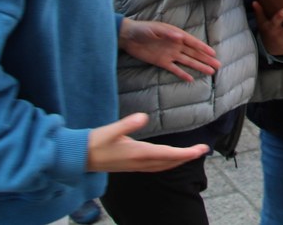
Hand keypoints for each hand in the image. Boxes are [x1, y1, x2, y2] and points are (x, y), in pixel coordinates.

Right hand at [87, 113, 208, 172]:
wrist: (79, 157)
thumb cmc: (95, 142)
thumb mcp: (110, 130)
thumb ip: (127, 124)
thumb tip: (143, 117)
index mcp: (139, 153)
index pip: (169, 154)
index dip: (186, 153)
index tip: (201, 149)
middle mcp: (140, 162)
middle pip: (170, 162)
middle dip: (187, 157)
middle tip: (203, 150)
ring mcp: (137, 165)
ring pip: (164, 166)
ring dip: (179, 160)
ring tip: (191, 154)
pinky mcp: (133, 165)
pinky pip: (156, 166)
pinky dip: (168, 162)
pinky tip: (170, 158)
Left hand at [118, 19, 220, 81]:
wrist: (128, 37)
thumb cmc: (142, 30)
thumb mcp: (155, 29)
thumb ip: (168, 33)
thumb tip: (180, 36)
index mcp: (176, 35)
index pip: (193, 42)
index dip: (203, 48)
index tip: (213, 53)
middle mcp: (176, 45)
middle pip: (194, 53)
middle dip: (206, 59)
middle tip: (217, 65)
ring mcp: (169, 54)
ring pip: (188, 61)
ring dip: (198, 66)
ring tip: (210, 71)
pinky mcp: (162, 62)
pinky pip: (174, 69)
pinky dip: (182, 74)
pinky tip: (191, 79)